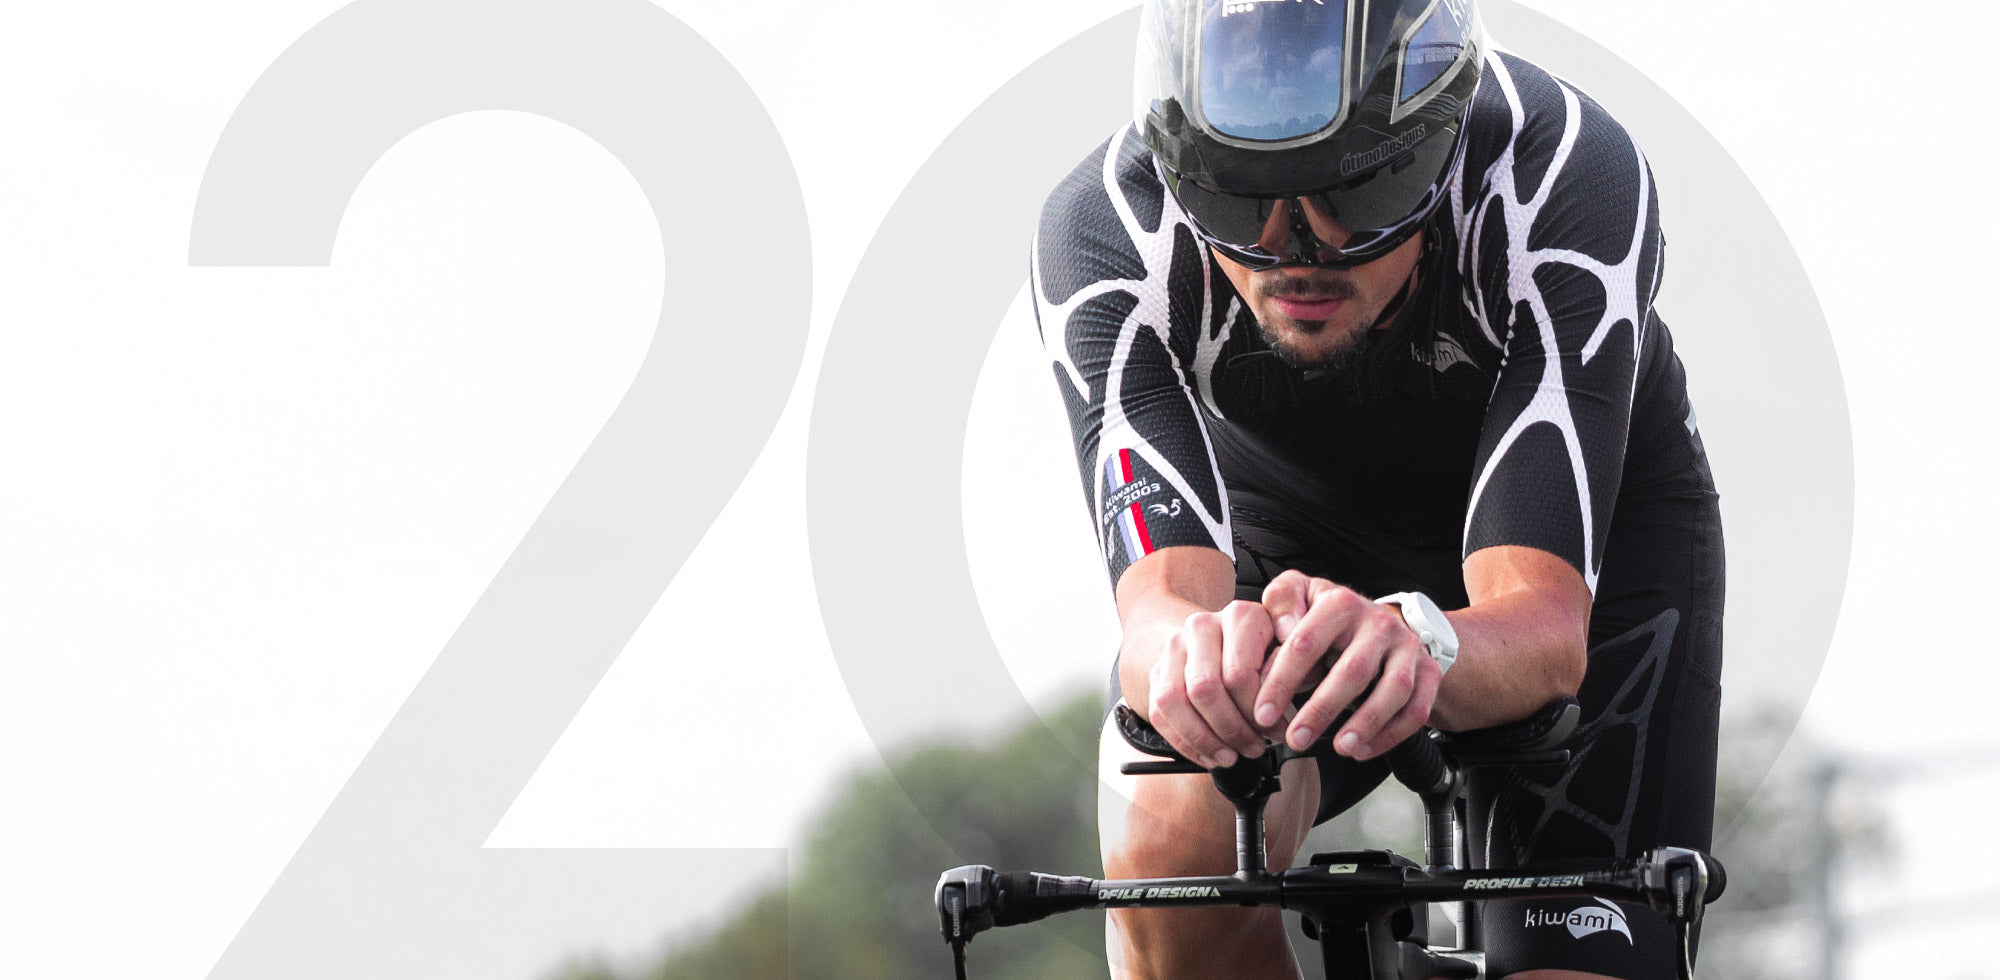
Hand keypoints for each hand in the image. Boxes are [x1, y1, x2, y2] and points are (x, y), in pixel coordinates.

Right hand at [1145, 599, 1283, 768]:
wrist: (1230, 640)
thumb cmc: (1269, 652)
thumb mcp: (1290, 652)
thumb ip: (1288, 663)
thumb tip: (1284, 679)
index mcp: (1239, 616)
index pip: (1239, 673)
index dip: (1257, 710)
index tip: (1277, 731)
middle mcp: (1201, 627)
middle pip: (1204, 688)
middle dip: (1231, 728)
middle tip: (1255, 748)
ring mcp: (1174, 648)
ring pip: (1174, 701)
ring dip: (1204, 739)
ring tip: (1231, 757)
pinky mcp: (1157, 671)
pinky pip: (1159, 713)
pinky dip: (1184, 742)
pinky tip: (1209, 755)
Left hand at [1253, 571, 1441, 759]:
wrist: (1380, 620)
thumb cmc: (1329, 617)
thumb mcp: (1299, 595)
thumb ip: (1280, 603)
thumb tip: (1282, 630)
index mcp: (1340, 603)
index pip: (1306, 643)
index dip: (1281, 683)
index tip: (1263, 715)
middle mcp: (1379, 622)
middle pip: (1353, 670)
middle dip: (1322, 710)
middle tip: (1296, 739)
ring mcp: (1407, 647)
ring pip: (1393, 689)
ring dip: (1366, 723)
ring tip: (1340, 749)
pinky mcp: (1428, 670)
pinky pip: (1417, 708)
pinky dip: (1392, 734)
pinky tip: (1363, 750)